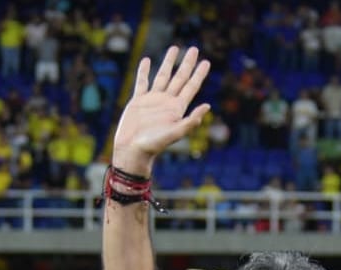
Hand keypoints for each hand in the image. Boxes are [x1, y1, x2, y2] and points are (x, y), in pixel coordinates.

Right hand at [111, 46, 211, 172]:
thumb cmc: (154, 145)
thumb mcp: (174, 133)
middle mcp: (167, 102)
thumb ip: (190, 121)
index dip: (199, 74)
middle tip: (194, 49)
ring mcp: (153, 100)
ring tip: (174, 48)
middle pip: (180, 78)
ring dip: (169, 63)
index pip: (191, 87)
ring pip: (163, 76)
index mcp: (177, 108)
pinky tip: (147, 61)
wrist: (132, 150)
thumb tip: (207, 106)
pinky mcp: (138, 101)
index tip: (206, 62)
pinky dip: (144, 71)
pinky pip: (142, 82)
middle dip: (187, 63)